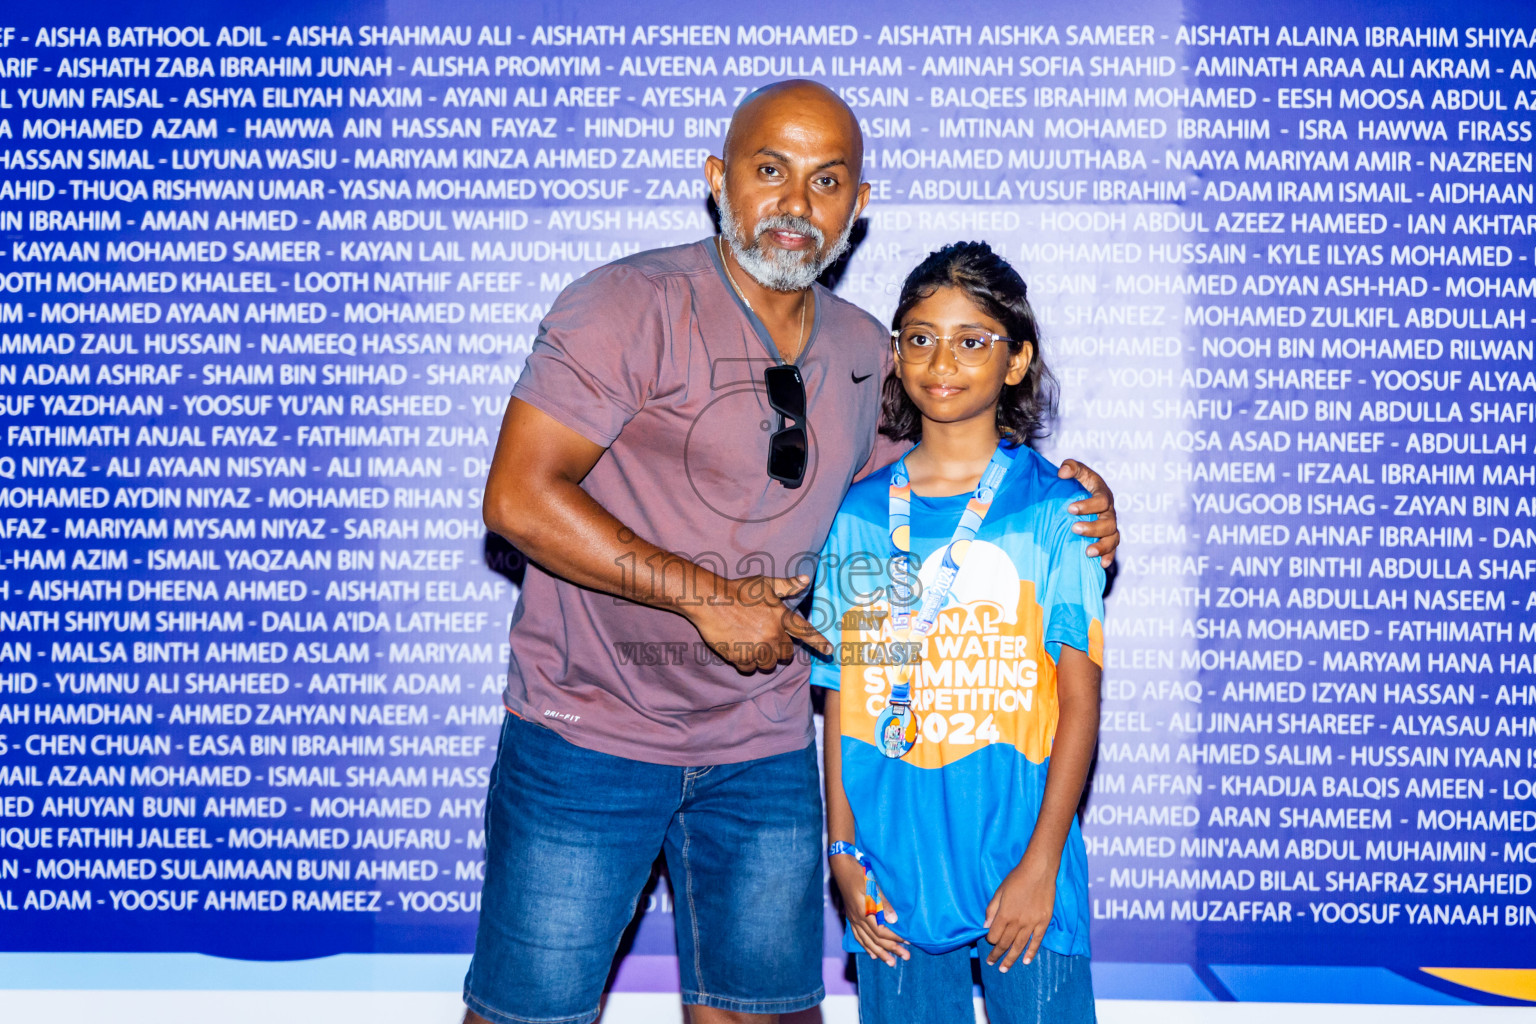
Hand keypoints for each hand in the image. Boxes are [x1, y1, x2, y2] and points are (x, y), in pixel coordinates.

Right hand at [685, 574, 830, 671]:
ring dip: (763, 658)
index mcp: (780, 616)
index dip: (818, 642)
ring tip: (751, 643)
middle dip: (779, 650)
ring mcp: (757, 647)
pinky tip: (739, 649)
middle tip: (766, 639)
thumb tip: (805, 579)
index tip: (830, 651)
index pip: (805, 631)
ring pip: (768, 665)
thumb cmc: (737, 590)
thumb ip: (786, 585)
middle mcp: (772, 634)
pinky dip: (746, 663)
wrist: (711, 601)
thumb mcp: (764, 583)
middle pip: (786, 654)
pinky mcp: (741, 657)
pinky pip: (750, 668)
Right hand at [831, 854, 908, 965]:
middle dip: (891, 949)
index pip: (881, 932)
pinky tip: (871, 953)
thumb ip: (883, 903)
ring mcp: (853, 919)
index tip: (908, 942)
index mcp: (864, 912)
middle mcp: (857, 919)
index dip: (895, 938)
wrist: (842, 867)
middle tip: (905, 957)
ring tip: (890, 962)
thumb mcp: (873, 885)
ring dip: (879, 952)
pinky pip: (858, 936)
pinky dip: (865, 946)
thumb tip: (894, 921)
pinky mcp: (851, 917)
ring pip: (866, 941)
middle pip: (876, 940)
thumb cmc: (859, 874)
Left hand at [984, 850, 1056, 972]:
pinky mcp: (1043, 923)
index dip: (990, 940)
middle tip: (992, 963)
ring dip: (1011, 959)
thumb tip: (986, 927)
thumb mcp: (999, 892)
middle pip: (1005, 943)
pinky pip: (1036, 941)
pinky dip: (1031, 952)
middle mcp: (1017, 922)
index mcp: (1004, 914)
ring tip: (1004, 969)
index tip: (989, 941)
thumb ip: (992, 910)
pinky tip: (1025, 961)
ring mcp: (1032, 924)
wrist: (1039, 871)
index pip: (994, 935)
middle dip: (997, 954)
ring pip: (1019, 946)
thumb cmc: (1016, 879)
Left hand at [1058, 459, 1117, 567]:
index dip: (1088, 505)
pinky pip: (1113, 549)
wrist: (1080, 496)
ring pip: (1112, 538)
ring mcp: (1109, 526)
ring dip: (1102, 546)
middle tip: (1074, 529)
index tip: (1070, 509)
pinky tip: (1101, 564)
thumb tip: (1062, 473)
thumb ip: (1071, 467)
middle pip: (1108, 522)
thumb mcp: (1075, 471)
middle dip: (1092, 528)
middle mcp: (1109, 511)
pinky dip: (1108, 557)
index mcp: (1103, 494)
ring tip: (1088, 552)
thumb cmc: (1077, 482)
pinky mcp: (1107, 538)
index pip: (1101, 500)